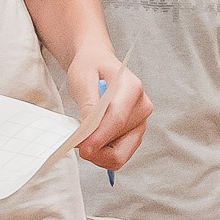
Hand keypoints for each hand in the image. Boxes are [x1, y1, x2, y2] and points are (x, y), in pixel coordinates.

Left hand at [70, 56, 151, 170]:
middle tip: (77, 145)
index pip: (117, 119)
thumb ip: (88, 103)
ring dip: (99, 155)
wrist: (97, 64)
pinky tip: (93, 141)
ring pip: (121, 155)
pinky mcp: (135, 134)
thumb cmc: (90, 68)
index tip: (83, 148)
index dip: (99, 137)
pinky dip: (103, 154)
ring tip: (84, 140)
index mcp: (132, 88)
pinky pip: (120, 155)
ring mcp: (140, 123)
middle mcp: (142, 107)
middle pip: (121, 143)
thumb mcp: (82, 78)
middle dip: (97, 151)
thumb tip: (89, 127)